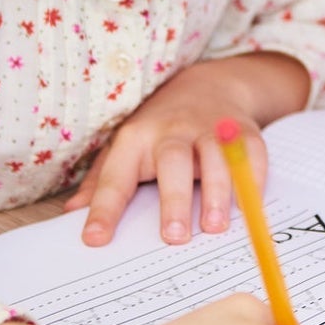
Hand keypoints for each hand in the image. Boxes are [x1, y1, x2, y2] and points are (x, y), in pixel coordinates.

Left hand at [65, 53, 308, 245]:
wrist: (210, 84)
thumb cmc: (160, 128)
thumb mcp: (125, 147)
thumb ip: (101, 182)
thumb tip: (71, 216)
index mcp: (137, 139)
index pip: (117, 177)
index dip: (104, 209)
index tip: (95, 240)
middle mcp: (173, 131)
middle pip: (173, 162)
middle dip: (173, 200)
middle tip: (174, 237)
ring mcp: (211, 129)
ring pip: (216, 158)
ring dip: (218, 192)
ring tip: (214, 227)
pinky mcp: (244, 131)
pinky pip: (252, 154)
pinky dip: (253, 180)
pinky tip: (249, 207)